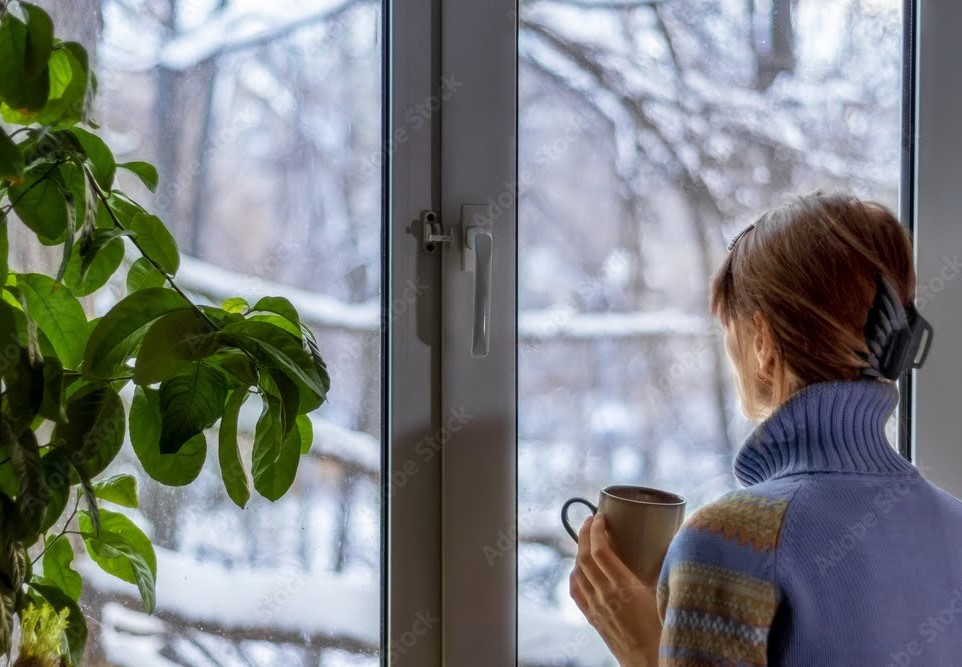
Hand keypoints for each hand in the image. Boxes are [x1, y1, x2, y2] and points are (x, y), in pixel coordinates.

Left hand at [569, 514, 661, 666]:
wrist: (651, 663)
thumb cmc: (664, 632)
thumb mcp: (665, 596)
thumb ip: (663, 571)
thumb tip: (668, 544)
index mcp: (625, 588)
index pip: (601, 551)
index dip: (596, 530)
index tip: (600, 516)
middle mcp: (606, 596)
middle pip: (584, 557)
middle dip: (584, 533)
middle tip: (591, 520)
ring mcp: (596, 608)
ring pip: (577, 571)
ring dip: (578, 551)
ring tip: (587, 539)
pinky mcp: (593, 618)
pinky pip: (575, 590)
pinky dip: (574, 573)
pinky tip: (579, 568)